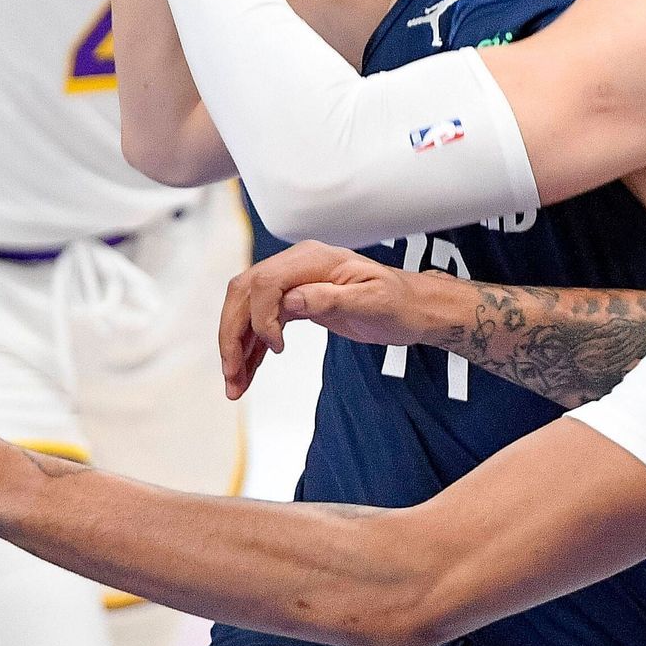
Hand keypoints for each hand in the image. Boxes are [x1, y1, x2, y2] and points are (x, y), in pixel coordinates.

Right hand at [219, 241, 435, 399]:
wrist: (412, 308)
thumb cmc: (400, 303)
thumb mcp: (374, 302)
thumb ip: (332, 298)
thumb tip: (292, 299)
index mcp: (314, 259)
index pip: (266, 281)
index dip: (261, 316)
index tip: (276, 347)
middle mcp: (297, 266)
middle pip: (244, 294)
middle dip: (232, 335)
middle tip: (232, 375)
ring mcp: (293, 283)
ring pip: (247, 310)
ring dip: (236, 347)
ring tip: (234, 386)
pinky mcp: (295, 303)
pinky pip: (262, 323)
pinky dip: (251, 349)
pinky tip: (246, 373)